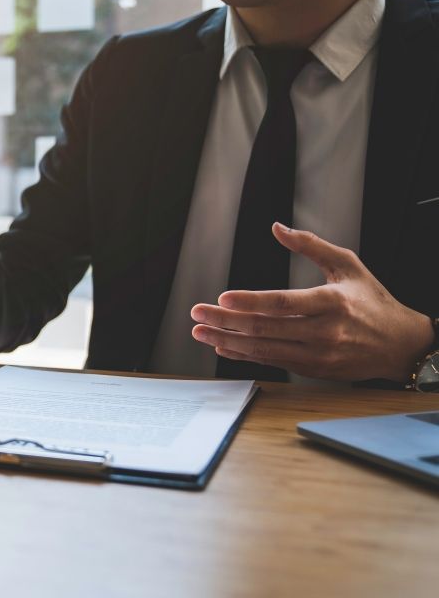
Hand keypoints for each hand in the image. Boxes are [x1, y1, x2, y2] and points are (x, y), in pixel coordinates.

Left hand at [191, 223, 433, 382]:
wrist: (400, 345)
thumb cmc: (373, 301)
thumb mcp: (348, 265)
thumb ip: (310, 246)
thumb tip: (277, 228)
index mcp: (332, 302)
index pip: (283, 303)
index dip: (250, 302)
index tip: (222, 298)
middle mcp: (323, 331)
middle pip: (265, 328)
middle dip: (225, 321)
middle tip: (197, 313)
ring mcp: (316, 354)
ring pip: (263, 349)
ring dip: (227, 340)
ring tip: (200, 332)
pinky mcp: (312, 369)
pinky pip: (270, 362)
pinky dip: (244, 354)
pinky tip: (223, 345)